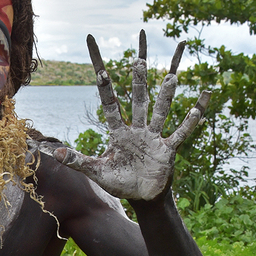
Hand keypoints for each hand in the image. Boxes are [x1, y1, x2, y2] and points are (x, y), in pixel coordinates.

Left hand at [54, 31, 209, 200]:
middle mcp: (138, 129)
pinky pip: (181, 132)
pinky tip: (201, 101)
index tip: (100, 67)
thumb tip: (55, 152)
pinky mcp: (168, 149)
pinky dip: (191, 119)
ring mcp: (154, 137)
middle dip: (138, 81)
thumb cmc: (120, 183)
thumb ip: (77, 161)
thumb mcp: (97, 171)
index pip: (109, 102)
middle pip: (138, 100)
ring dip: (166, 95)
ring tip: (171, 76)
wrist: (143, 198)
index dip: (105, 85)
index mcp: (119, 132)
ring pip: (161, 111)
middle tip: (137, 58)